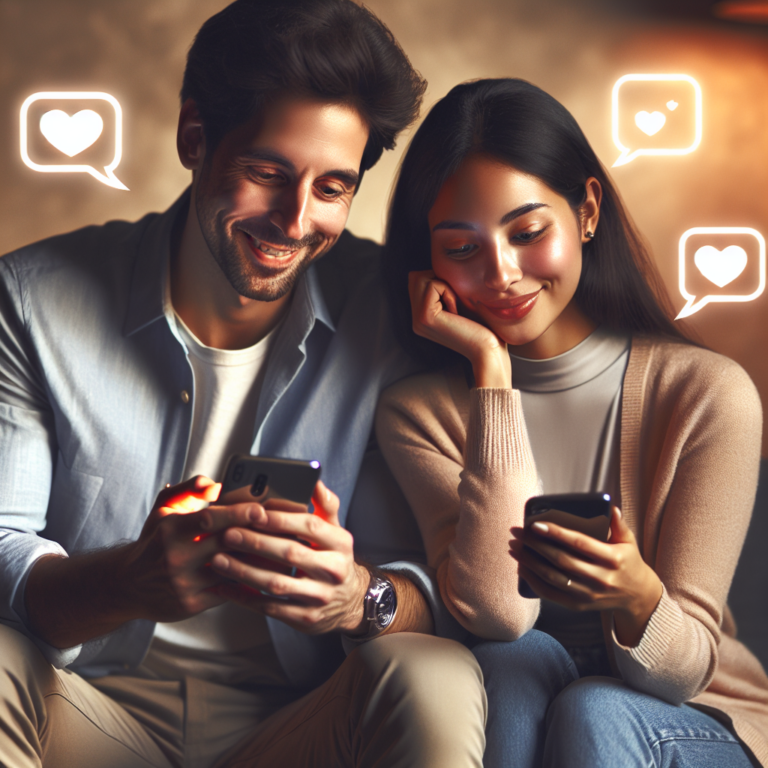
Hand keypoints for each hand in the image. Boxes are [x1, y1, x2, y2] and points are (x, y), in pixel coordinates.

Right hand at [120, 475, 271, 622]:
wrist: (128, 584)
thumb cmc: (155, 540)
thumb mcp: (164, 509)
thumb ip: (188, 490)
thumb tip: (214, 484)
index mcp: (171, 529)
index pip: (209, 519)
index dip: (238, 513)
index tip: (261, 509)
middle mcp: (176, 557)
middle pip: (224, 544)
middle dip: (255, 535)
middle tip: (283, 529)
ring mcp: (183, 583)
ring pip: (230, 569)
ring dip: (258, 560)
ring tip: (283, 551)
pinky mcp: (191, 604)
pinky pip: (227, 591)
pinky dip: (248, 581)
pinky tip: (266, 572)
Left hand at [209, 480, 370, 634]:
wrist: (352, 602)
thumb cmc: (335, 559)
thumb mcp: (336, 531)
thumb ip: (324, 505)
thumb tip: (314, 479)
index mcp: (340, 543)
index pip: (310, 526)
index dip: (281, 519)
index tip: (254, 512)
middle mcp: (334, 570)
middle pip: (290, 553)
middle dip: (255, 542)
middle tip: (228, 534)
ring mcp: (320, 596)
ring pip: (277, 583)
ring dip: (244, 571)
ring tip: (219, 560)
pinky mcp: (306, 618)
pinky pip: (270, 608)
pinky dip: (245, 598)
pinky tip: (226, 588)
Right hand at [409, 270, 510, 387]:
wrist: (487, 349)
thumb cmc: (481, 325)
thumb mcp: (458, 302)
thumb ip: (442, 288)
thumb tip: (435, 265)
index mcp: (421, 316)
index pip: (416, 280)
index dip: (437, 279)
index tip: (455, 299)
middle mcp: (415, 319)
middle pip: (415, 277)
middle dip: (438, 279)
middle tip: (454, 300)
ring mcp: (417, 320)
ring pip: (421, 278)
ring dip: (443, 285)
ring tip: (455, 305)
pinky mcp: (424, 317)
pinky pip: (432, 286)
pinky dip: (448, 292)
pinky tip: (456, 311)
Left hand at [511, 507, 662, 645]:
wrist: (638, 597)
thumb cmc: (628, 562)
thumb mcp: (629, 542)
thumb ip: (618, 525)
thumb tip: (610, 508)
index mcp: (613, 559)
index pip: (579, 544)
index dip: (556, 533)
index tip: (536, 524)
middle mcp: (600, 578)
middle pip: (561, 560)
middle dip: (536, 545)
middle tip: (518, 532)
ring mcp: (588, 594)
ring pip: (552, 578)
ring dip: (529, 562)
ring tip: (514, 547)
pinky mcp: (579, 605)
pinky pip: (550, 594)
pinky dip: (533, 581)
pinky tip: (521, 567)